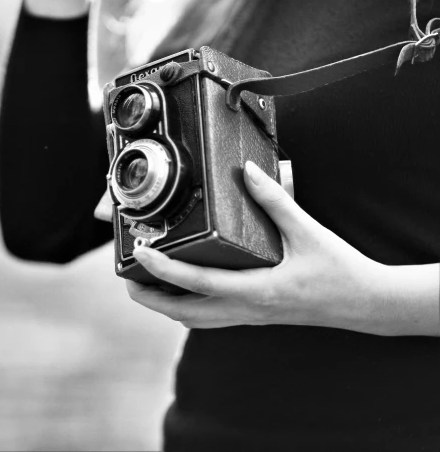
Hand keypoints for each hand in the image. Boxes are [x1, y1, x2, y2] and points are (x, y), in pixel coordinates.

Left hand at [127, 161, 431, 335]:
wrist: (365, 304)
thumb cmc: (339, 271)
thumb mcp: (307, 232)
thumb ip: (275, 199)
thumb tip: (247, 171)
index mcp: (256, 290)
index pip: (196, 283)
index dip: (163, 270)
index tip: (140, 253)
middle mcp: (245, 309)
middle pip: (182, 314)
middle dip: (149, 298)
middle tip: (126, 276)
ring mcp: (248, 317)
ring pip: (193, 320)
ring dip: (165, 304)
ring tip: (144, 281)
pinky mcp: (253, 315)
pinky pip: (209, 317)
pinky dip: (186, 306)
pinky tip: (181, 288)